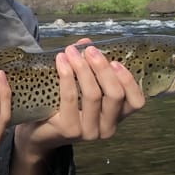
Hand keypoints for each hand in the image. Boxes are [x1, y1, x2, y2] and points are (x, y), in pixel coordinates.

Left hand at [16, 38, 145, 157]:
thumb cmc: (63, 107)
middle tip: (89, 51)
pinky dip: (67, 76)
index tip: (114, 61)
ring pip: (93, 95)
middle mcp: (107, 128)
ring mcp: (89, 132)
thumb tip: (86, 41)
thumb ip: (87, 66)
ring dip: (82, 69)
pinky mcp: (69, 130)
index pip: (136, 102)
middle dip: (102, 68)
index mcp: (117, 117)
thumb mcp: (80, 88)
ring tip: (70, 52)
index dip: (128, 80)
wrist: (38, 132)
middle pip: (114, 95)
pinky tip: (61, 62)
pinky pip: (71, 98)